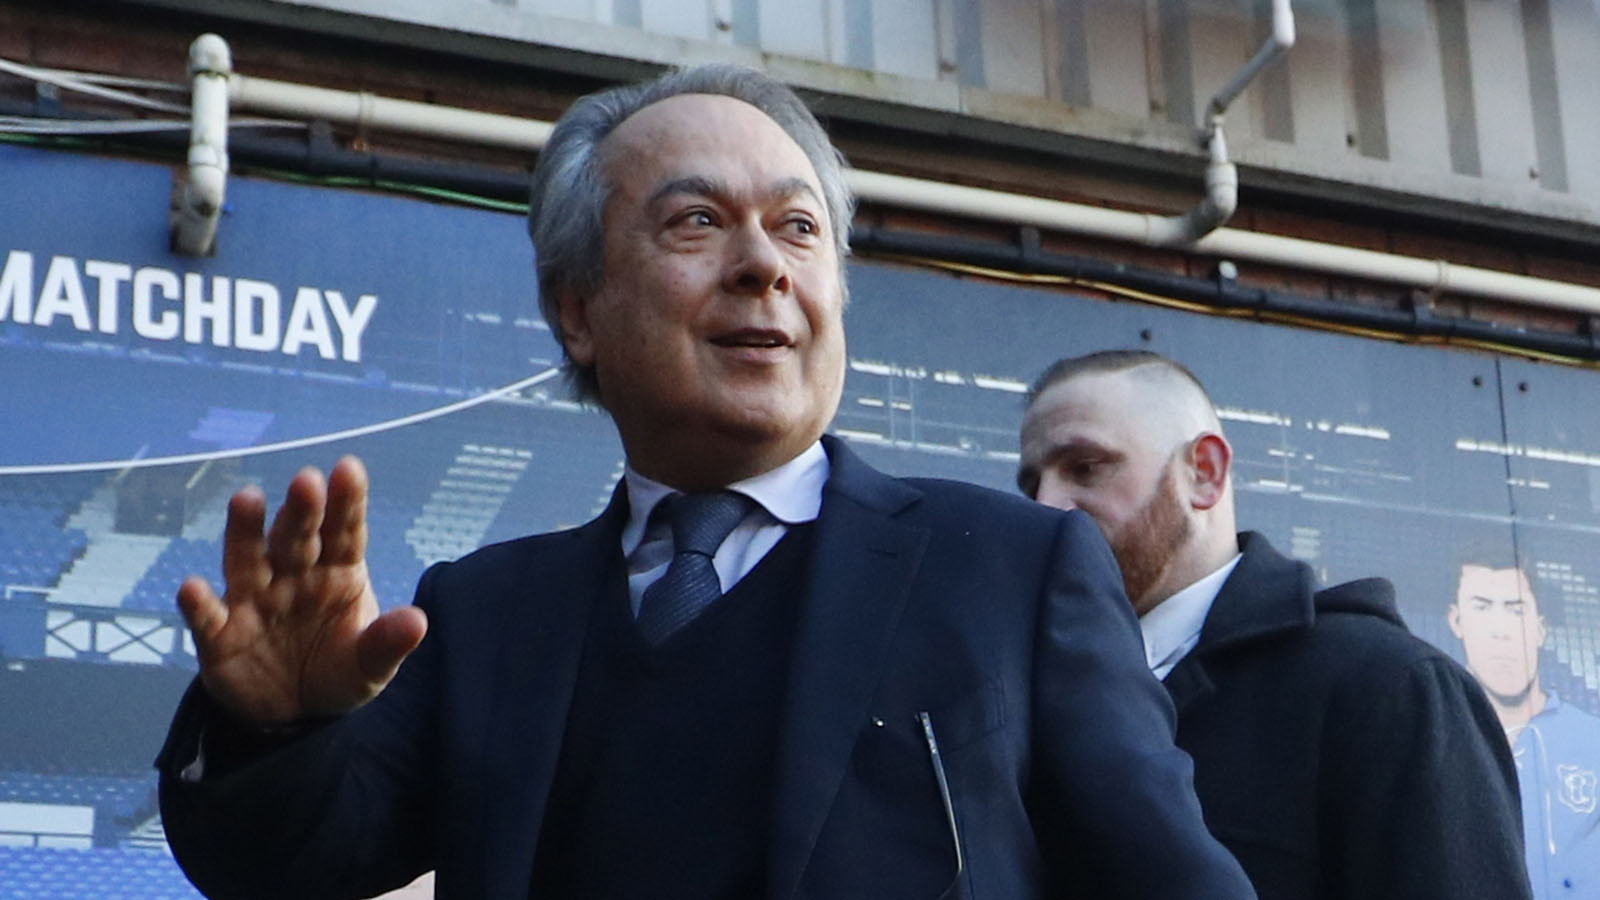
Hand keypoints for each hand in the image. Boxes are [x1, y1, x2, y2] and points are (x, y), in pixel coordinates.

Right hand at [176, 456, 427, 727]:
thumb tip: (418, 621)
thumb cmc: (337, 671)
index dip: (346, 501)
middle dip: (302, 509)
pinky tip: (191, 588)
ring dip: (245, 530)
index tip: (349, 469)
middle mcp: (293, 576)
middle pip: (297, 537)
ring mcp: (254, 600)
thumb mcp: (370, 665)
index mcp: (338, 573)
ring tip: (247, 499)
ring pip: (247, 559)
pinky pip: (207, 617)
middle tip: (307, 480)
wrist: (293, 715)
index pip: (344, 532)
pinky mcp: (219, 635)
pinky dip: (198, 603)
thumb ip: (387, 643)